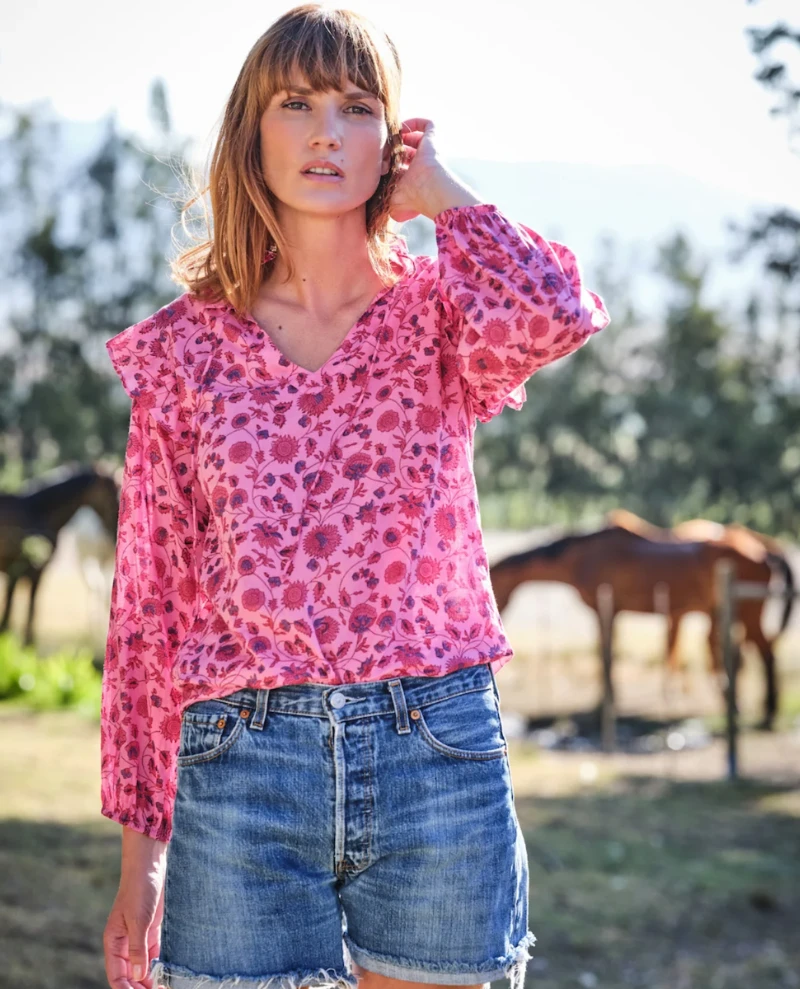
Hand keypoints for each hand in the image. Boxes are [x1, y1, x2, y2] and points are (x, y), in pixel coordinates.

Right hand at [103, 855, 165, 987]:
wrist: (151, 865)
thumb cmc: (140, 888)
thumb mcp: (138, 920)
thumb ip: (137, 949)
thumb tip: (136, 977)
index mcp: (114, 942)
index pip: (116, 976)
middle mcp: (124, 943)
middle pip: (129, 975)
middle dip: (139, 988)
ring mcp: (138, 937)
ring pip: (142, 967)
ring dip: (150, 980)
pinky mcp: (152, 931)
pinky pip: (153, 955)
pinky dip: (158, 966)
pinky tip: (166, 974)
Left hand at [387, 118, 481, 222]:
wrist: (431, 190)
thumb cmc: (412, 197)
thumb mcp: (393, 200)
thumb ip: (383, 200)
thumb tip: (374, 206)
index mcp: (412, 179)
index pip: (400, 167)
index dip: (388, 161)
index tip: (377, 158)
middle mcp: (421, 165)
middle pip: (407, 152)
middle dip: (393, 148)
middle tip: (382, 146)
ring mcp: (428, 152)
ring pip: (415, 139)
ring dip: (402, 135)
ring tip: (390, 135)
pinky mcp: (433, 140)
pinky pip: (428, 125)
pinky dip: (415, 122)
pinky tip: (402, 126)